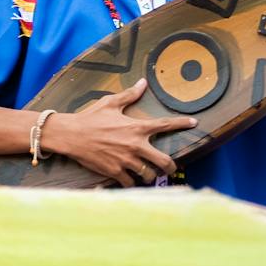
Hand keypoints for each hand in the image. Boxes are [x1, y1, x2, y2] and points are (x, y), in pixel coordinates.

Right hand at [48, 79, 194, 187]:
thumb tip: (143, 83)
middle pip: (165, 161)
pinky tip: (129, 181)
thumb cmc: (90, 117)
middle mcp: (135, 145)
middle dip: (170, 167)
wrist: (70, 135)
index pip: (165, 125)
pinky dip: (131, 183)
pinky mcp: (115, 171)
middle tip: (169, 168)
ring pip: (149, 175)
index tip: (194, 123)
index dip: (182, 123)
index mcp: (136, 127)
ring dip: (150, 176)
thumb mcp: (110, 103)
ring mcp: (126, 160)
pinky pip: (130, 182)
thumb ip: (130, 95)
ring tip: (147, 175)